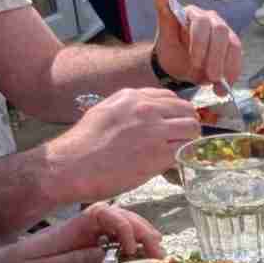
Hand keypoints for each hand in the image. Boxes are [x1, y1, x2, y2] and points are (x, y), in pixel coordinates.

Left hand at [0, 203, 164, 262]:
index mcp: (70, 228)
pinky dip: (134, 248)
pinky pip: (116, 243)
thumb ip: (72, 259)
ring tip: (158, 254)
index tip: (132, 248)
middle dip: (142, 230)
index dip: (122, 225)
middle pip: (119, 218)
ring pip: (122, 228)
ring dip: (142, 237)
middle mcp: (82, 229)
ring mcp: (87, 238)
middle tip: (159, 252)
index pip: (103, 213)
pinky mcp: (89, 249)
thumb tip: (106, 254)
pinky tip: (144, 258)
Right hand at [46, 88, 198, 201]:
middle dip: (189, 126)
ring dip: (190, 142)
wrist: (71, 165)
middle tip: (184, 142)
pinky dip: (185, 159)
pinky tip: (175, 166)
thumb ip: (127, 111)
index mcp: (131, 97)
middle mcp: (145, 109)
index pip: (170, 98)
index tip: (175, 127)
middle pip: (187, 110)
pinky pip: (186, 151)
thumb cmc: (84, 146)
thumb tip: (144, 119)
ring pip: (192, 129)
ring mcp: (154, 130)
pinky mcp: (158, 154)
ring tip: (180, 154)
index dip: (176, 114)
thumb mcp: (104, 113)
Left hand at [152, 0, 242, 92]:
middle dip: (216, 57)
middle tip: (210, 77)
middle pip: (220, 33)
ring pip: (233, 46)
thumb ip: (164, 14)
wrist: (180, 65)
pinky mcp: (232, 48)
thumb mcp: (165, 34)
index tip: (194, 63)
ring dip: (227, 67)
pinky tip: (223, 88)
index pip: (201, 22)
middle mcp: (212, 20)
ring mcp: (225, 34)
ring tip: (217, 85)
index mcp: (194, 13)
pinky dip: (232, 74)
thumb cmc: (172, 48)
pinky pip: (237, 59)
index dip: (200, 43)